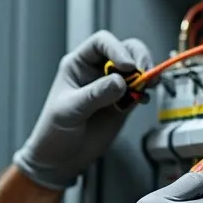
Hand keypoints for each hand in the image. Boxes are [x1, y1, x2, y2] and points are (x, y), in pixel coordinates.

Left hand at [12, 31, 153, 190]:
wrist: (60, 159)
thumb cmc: (54, 131)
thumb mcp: (70, 110)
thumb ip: (94, 95)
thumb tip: (120, 82)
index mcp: (78, 64)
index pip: (101, 43)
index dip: (116, 49)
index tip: (126, 66)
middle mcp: (96, 71)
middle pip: (124, 50)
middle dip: (138, 58)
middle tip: (144, 72)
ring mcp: (111, 86)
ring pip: (136, 68)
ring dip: (146, 74)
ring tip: (149, 85)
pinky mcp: (123, 103)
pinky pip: (141, 89)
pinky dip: (147, 91)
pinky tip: (144, 99)